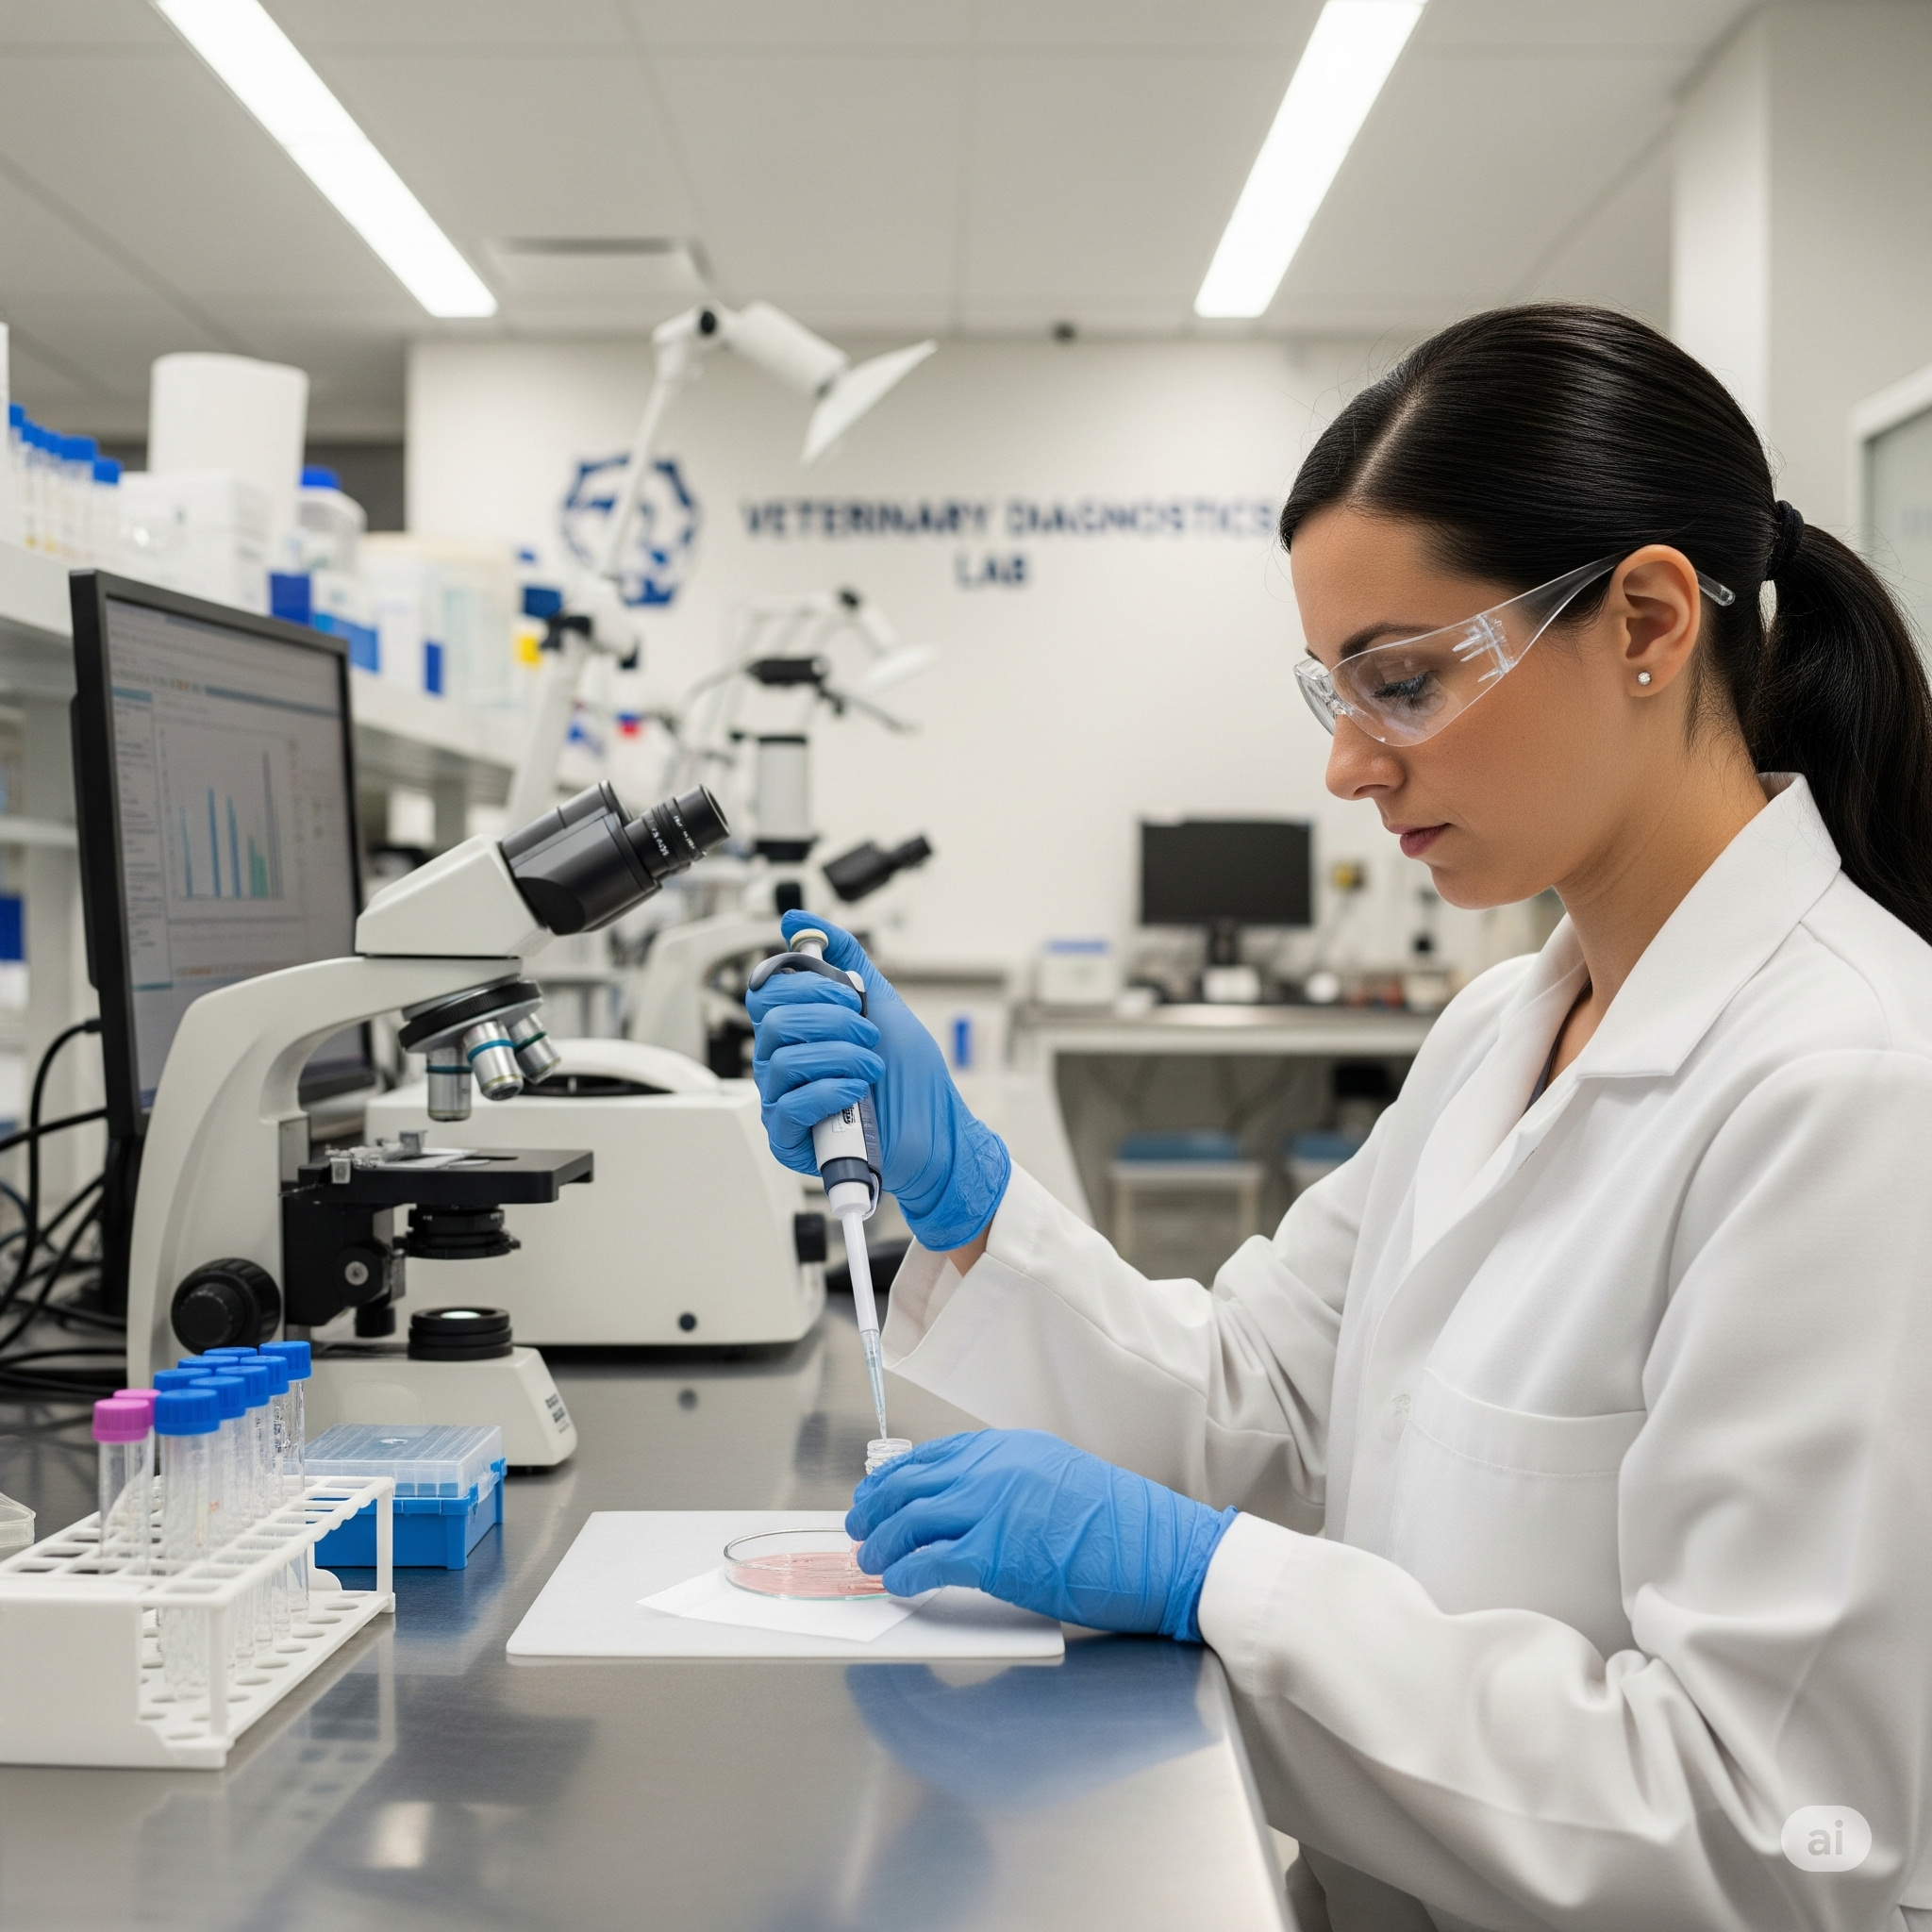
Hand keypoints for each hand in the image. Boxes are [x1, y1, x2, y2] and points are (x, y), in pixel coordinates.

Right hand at [746, 911, 1010, 1251]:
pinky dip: (828, 1090)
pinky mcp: (790, 1140)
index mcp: (798, 1031)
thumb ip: (845, 959)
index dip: (805, 985)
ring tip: (872, 1067)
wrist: (936, 1133)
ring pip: (782, 1060)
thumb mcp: (880, 1003)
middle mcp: (783, 1063)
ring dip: (840, 1056)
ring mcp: (783, 1102)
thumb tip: (798, 920)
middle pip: (773, 1021)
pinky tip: (857, 1091)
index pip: (766, 992)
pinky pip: (789, 1105)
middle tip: (867, 1033)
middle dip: (830, 1019)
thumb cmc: (910, 1077)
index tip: (847, 995)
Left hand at [846, 1429, 1236, 1640]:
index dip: (896, 1478)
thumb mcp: (1060, 1481)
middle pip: (910, 1483)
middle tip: (860, 1528)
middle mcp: (994, 1470)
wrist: (1160, 1550)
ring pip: (909, 1519)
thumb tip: (973, 1508)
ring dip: (881, 1542)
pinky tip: (898, 1583)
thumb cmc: (1123, 1527)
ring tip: (872, 1560)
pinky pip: (928, 1561)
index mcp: (1010, 1449)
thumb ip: (1013, 1485)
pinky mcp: (995, 1554)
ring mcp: (992, 1509)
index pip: (933, 1456)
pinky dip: (904, 1573)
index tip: (877, 1494)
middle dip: (875, 1508)